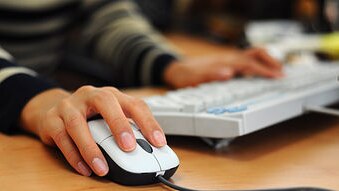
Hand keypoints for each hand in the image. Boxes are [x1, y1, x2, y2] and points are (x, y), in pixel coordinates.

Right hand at [20, 86, 165, 176]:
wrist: (54, 109)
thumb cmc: (90, 116)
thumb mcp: (109, 117)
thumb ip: (126, 129)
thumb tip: (147, 150)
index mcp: (111, 95)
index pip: (134, 104)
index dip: (148, 122)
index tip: (158, 142)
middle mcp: (90, 95)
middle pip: (106, 102)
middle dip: (119, 124)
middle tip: (129, 147)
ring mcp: (69, 105)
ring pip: (78, 124)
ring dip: (91, 149)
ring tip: (103, 169)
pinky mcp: (52, 119)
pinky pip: (62, 137)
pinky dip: (74, 155)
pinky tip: (85, 168)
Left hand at [163, 48, 282, 87]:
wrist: (176, 70)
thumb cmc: (186, 75)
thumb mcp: (194, 78)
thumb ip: (211, 74)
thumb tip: (229, 73)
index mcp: (225, 62)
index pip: (250, 64)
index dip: (265, 70)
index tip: (278, 77)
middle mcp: (228, 59)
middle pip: (255, 54)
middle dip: (271, 61)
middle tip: (283, 73)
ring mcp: (228, 60)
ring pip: (252, 56)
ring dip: (266, 61)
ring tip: (277, 72)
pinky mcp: (226, 64)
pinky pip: (246, 61)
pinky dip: (257, 64)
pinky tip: (259, 72)